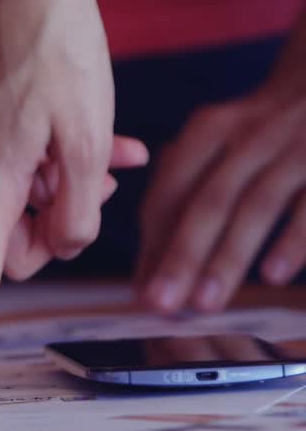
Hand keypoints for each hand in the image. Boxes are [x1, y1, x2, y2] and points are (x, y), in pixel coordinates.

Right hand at [0, 0, 147, 367]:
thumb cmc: (61, 55)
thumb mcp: (88, 141)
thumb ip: (77, 210)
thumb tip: (61, 241)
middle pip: (15, 239)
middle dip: (61, 224)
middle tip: (100, 183)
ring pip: (27, 201)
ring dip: (71, 187)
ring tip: (113, 152)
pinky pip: (24, 169)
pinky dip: (62, 162)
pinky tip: (109, 141)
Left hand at [138, 77, 305, 312]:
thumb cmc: (265, 126)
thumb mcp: (223, 137)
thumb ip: (189, 187)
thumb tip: (152, 263)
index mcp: (208, 130)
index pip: (171, 190)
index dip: (152, 241)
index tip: (140, 290)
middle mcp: (247, 135)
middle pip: (207, 201)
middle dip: (180, 255)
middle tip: (160, 304)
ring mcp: (294, 146)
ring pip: (254, 206)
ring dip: (227, 256)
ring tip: (205, 303)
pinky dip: (292, 240)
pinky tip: (273, 275)